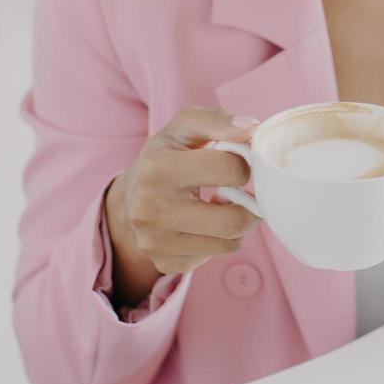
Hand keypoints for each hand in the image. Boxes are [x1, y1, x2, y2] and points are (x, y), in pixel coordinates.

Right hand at [104, 106, 262, 302]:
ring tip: (222, 205)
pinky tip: (205, 223)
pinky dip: (219, 240)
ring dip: (237, 223)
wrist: (131, 194)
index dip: (244, 164)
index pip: (231, 170)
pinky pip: (215, 256)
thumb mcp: (187, 126)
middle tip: (243, 192)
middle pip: (234, 220)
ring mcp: (155, 242)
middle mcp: (150, 209)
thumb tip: (252, 129)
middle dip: (250, 205)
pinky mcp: (165, 262)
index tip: (237, 163)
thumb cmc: (169, 154)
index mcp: (157, 168)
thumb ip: (219, 120)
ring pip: (230, 243)